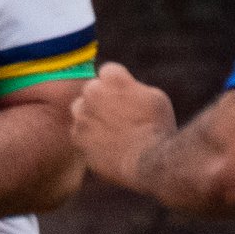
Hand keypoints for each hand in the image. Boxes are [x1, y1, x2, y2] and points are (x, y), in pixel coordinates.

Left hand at [69, 62, 175, 189]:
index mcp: (112, 78)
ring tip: (112, 131)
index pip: (108, 72)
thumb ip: (132, 87)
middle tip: (119, 115)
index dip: (119, 84)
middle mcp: (92, 91)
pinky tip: (106, 145)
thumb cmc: (157, 127)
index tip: (126, 95)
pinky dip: (89, 137)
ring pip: (80, 110)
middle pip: (92, 89)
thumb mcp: (154, 97)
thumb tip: (124, 88)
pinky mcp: (77, 136)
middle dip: (102, 98)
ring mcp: (82, 115)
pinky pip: (79, 132)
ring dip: (91, 116)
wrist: (148, 161)